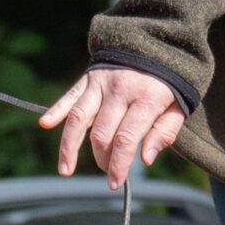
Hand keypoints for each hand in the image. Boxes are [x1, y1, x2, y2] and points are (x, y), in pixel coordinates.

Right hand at [41, 66, 186, 187]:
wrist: (157, 42)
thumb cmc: (170, 83)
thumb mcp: (179, 107)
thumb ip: (163, 133)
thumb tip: (145, 160)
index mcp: (145, 99)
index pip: (126, 139)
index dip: (118, 164)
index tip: (115, 182)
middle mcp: (119, 91)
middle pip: (102, 133)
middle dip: (102, 158)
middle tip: (107, 170)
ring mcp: (101, 83)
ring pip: (79, 118)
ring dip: (69, 146)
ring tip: (65, 170)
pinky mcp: (88, 78)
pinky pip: (70, 96)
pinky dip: (56, 110)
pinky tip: (46, 124)